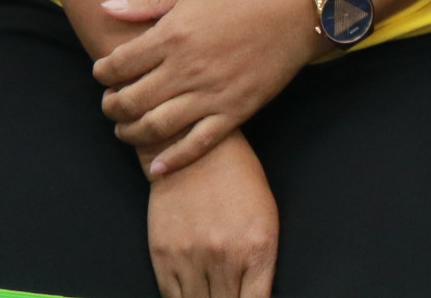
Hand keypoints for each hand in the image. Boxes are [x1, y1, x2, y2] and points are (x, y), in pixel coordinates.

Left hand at [94, 0, 316, 174]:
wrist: (296, 10)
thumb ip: (147, 0)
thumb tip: (105, 7)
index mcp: (173, 34)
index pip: (119, 64)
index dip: (103, 73)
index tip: (103, 73)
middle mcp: (187, 68)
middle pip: (131, 101)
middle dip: (111, 106)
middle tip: (110, 104)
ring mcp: (211, 94)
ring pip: (157, 127)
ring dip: (131, 134)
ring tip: (126, 130)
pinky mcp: (234, 112)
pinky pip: (198, 144)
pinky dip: (173, 160)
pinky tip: (157, 167)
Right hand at [147, 134, 277, 297]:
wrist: (194, 148)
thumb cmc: (238, 179)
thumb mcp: (266, 219)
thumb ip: (263, 266)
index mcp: (257, 249)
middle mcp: (225, 257)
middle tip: (225, 296)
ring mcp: (192, 257)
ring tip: (208, 294)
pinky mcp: (164, 254)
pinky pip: (170, 296)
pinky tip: (189, 294)